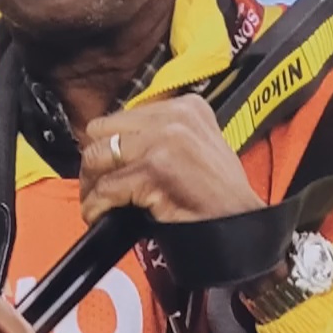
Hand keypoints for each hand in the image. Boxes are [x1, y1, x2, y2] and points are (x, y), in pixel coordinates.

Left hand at [79, 95, 264, 224]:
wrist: (241, 225)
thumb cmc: (220, 194)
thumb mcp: (197, 146)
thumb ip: (162, 135)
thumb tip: (117, 143)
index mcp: (186, 106)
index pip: (123, 116)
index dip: (110, 144)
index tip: (107, 166)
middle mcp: (175, 117)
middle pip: (103, 131)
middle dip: (94, 161)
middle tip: (97, 186)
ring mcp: (164, 141)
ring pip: (97, 156)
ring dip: (91, 185)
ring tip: (96, 203)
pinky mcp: (154, 170)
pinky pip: (106, 188)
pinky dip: (96, 206)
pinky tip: (99, 216)